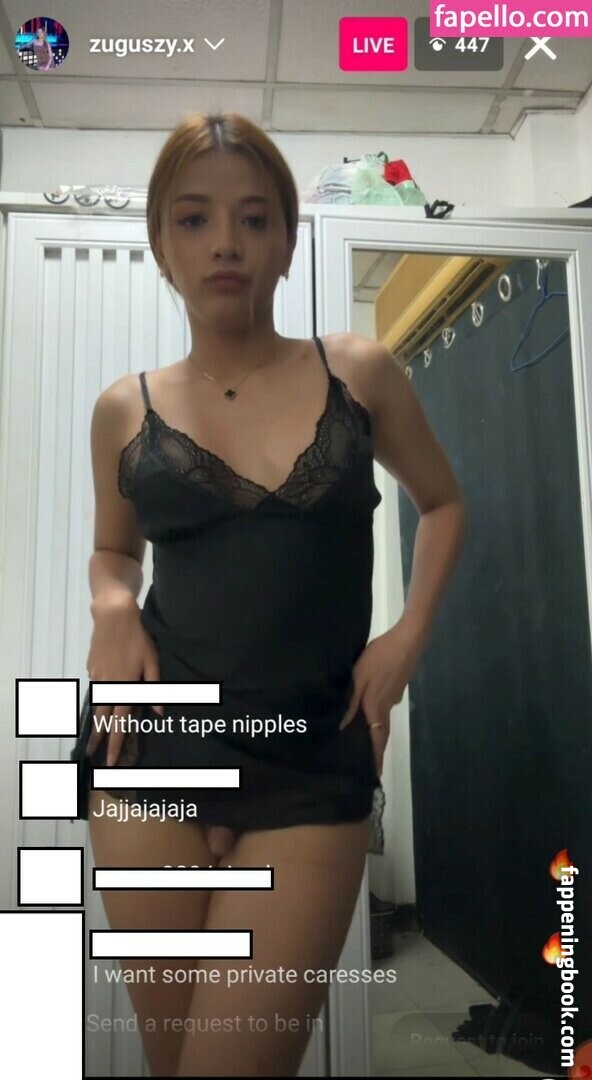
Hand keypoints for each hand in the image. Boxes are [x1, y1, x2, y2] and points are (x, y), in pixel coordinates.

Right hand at [85, 604, 163, 765]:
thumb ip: (155, 687)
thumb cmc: (138, 638)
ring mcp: (97, 676)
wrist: (114, 616)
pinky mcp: (92, 667)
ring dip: (97, 720)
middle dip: (98, 739)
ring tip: (96, 735)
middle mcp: (108, 685)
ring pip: (97, 703)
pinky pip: (97, 686)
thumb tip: (158, 711)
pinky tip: (106, 694)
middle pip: (101, 718)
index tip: (111, 761)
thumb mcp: (152, 661)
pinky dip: (100, 695)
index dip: (116, 743)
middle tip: (93, 755)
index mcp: (125, 686)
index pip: (119, 723)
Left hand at [338, 620, 426, 776]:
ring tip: (359, 733)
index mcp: (377, 707)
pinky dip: (375, 711)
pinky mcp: (397, 685)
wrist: (408, 639)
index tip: (375, 775)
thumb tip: (341, 727)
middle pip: (381, 731)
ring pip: (382, 716)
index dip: (376, 758)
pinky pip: (384, 704)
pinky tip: (366, 704)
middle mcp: (388, 706)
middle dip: (374, 747)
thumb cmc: (381, 657)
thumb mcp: (359, 677)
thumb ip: (350, 702)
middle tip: (364, 759)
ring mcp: (395, 695)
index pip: (377, 739)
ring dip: (373, 727)